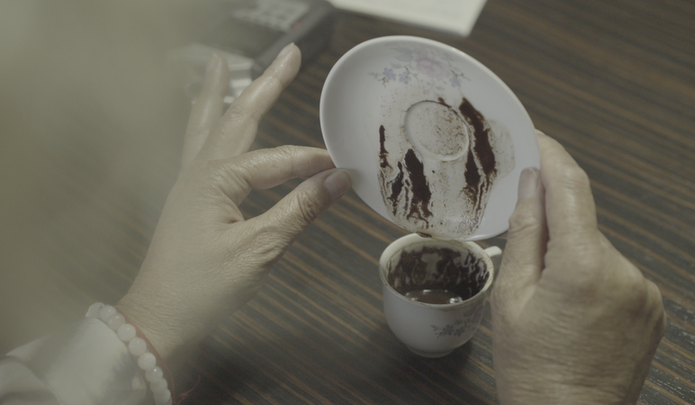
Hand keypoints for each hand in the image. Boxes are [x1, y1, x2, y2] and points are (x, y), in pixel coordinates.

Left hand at [116, 45, 351, 368]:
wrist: (160, 319)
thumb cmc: (203, 288)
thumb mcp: (259, 249)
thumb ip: (299, 209)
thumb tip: (338, 179)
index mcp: (216, 180)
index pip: (279, 161)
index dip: (313, 164)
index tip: (343, 169)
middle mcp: (199, 172)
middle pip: (237, 117)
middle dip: (265, 84)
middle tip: (288, 55)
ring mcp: (190, 184)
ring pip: (208, 125)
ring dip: (220, 93)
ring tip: (222, 63)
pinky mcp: (189, 199)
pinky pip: (199, 147)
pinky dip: (206, 124)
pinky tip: (210, 122)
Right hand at [491, 131, 665, 403]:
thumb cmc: (531, 367)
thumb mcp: (511, 296)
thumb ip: (526, 232)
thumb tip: (531, 184)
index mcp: (583, 265)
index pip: (570, 187)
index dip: (552, 156)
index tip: (536, 138)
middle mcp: (624, 271)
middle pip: (582, 222)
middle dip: (552, 226)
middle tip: (523, 259)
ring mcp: (644, 291)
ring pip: (598, 249)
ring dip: (572, 257)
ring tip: (548, 302)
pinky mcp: (652, 308)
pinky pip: (616, 273)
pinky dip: (592, 277)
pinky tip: (573, 311)